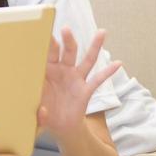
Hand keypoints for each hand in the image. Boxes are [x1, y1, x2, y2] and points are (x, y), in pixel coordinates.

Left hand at [38, 27, 122, 143]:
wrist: (60, 127)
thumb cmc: (44, 114)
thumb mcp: (37, 115)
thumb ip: (38, 114)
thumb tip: (43, 111)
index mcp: (47, 73)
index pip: (46, 56)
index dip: (46, 46)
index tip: (45, 33)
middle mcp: (63, 72)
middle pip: (67, 52)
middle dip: (67, 40)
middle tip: (66, 29)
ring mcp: (76, 79)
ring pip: (86, 60)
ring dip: (94, 46)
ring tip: (101, 32)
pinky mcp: (86, 90)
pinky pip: (98, 80)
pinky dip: (108, 72)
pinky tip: (118, 64)